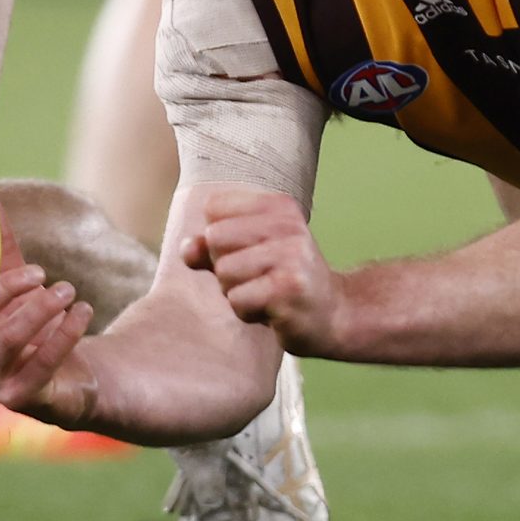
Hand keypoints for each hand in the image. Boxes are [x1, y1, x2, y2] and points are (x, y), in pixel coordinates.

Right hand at [0, 259, 99, 425]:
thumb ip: (1, 245)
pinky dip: (64, 334)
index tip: (39, 270)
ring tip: (71, 293)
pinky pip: (41, 364)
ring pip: (13, 340)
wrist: (66, 380)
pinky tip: (82, 313)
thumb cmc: (34, 326)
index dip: (5, 284)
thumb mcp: (19, 286)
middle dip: (24, 296)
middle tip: (57, 281)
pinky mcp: (21, 400)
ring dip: (45, 311)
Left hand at [179, 189, 341, 353]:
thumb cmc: (281, 281)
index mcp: (278, 205)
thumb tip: (187, 249)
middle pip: (214, 238)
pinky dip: (248, 312)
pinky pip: (237, 300)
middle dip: (225, 267)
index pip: (213, 208)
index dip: (217, 237)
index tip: (249, 251)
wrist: (332, 314)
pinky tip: (273, 310)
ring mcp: (292, 256)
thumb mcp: (246, 254)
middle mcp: (288, 224)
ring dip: (236, 293)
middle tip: (258, 278)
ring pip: (224, 272)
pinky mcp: (289, 289)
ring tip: (266, 294)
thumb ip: (210, 246)